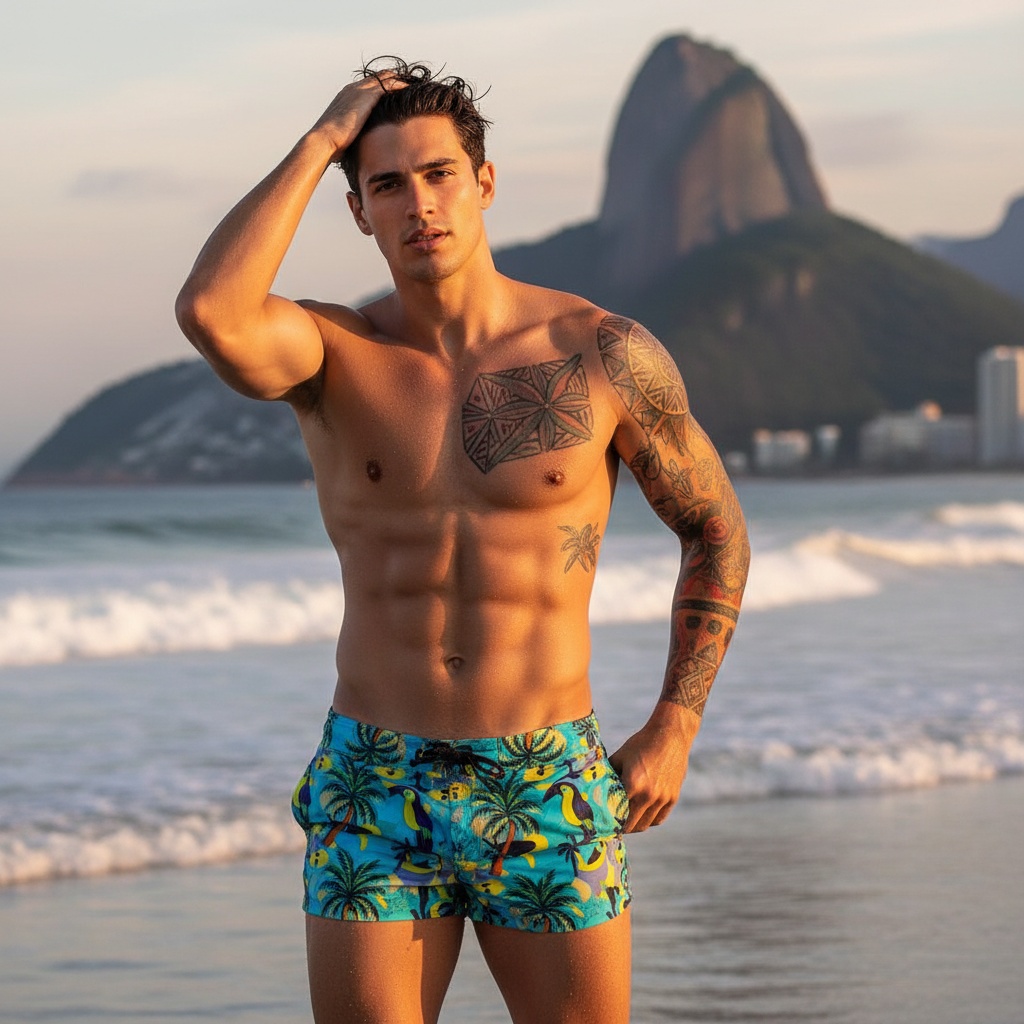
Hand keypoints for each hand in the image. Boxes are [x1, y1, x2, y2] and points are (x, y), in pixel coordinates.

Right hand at [307, 71, 406, 160]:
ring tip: (417, 87)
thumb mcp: (345, 137)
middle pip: (379, 77)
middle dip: (395, 81)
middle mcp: (353, 89)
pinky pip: (389, 84)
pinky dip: (401, 86)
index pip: (369, 86)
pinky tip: (414, 92)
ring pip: (386, 77)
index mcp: (346, 97)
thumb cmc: (332, 146)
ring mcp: (359, 90)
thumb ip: (355, 136)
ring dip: (401, 81)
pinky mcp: (366, 96)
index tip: (397, 95)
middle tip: (412, 88)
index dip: (384, 88)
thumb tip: (359, 149)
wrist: (325, 141)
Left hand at [607, 703, 699, 832]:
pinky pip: (659, 819)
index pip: (616, 813)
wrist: (670, 735)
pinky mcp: (673, 797)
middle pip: (631, 825)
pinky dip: (649, 820)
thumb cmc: (641, 744)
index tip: (603, 823)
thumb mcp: (619, 756)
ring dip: (635, 825)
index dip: (608, 821)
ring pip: (645, 825)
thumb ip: (608, 775)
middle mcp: (649, 794)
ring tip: (627, 822)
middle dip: (620, 827)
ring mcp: (663, 798)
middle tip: (613, 825)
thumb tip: (595, 788)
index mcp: (632, 784)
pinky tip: (642, 815)